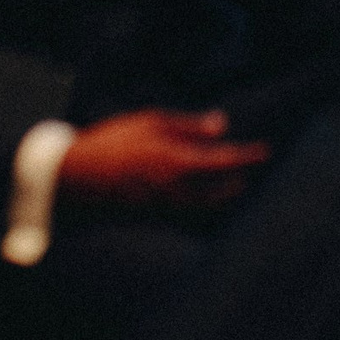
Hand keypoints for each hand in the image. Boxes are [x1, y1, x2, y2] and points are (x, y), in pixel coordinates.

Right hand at [57, 108, 271, 210]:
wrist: (74, 179)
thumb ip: (187, 125)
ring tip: (234, 185)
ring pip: (205, 205)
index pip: (225, 160)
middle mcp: (175, 189)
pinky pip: (185, 213)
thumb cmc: (111, 143)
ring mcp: (163, 207)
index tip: (265, 152)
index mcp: (177, 161)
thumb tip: (221, 124)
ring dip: (222, 196)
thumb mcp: (149, 122)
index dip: (248, 157)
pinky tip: (202, 196)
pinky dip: (200, 205)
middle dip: (238, 181)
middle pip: (220, 190)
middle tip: (252, 172)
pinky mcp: (151, 217)